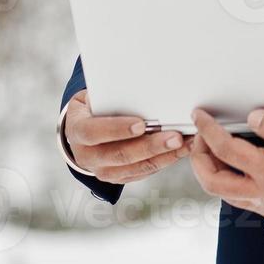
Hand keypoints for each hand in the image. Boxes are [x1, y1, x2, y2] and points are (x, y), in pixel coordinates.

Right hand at [63, 90, 190, 183]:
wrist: (82, 131)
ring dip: (164, 156)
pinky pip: (144, 172)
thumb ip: (109, 95)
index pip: (94, 133)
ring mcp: (102, 171)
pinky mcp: (119, 178)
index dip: (117, 129)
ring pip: (136, 168)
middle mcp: (87, 156)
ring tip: (186, 143)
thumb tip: (136, 86)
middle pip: (120, 155)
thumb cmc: (92, 107)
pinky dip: (164, 161)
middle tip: (175, 137)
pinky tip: (181, 150)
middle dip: (150, 146)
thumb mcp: (91, 97)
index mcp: (77, 131)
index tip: (141, 124)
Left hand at [189, 107, 263, 217]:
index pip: (226, 150)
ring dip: (210, 170)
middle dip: (199, 157)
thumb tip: (252, 118)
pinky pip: (238, 197)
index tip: (201, 117)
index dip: (208, 130)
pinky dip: (226, 180)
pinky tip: (231, 164)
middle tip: (199, 136)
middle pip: (213, 181)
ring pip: (223, 193)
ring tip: (211, 147)